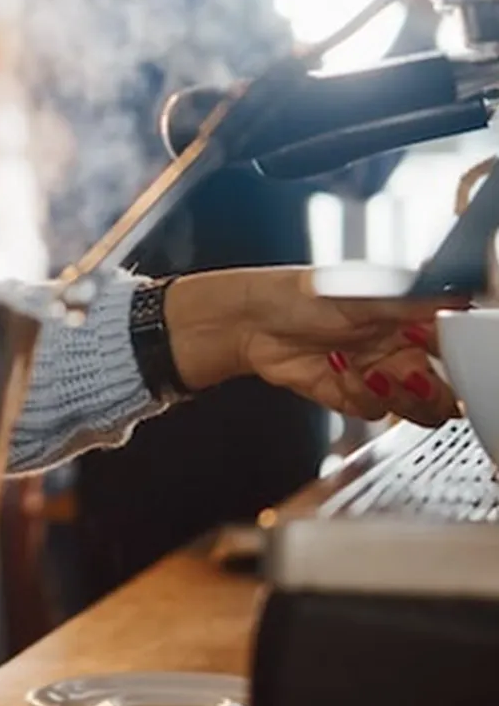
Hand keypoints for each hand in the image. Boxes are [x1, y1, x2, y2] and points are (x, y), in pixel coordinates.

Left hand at [164, 268, 459, 426]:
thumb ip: (416, 302)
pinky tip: (337, 367)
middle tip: (409, 372)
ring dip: (397, 395)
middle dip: (433, 390)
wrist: (248, 322)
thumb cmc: (299, 294)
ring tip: (373, 372)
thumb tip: (458, 296)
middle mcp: (398, 350)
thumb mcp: (365, 293)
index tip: (437, 346)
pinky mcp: (350, 397)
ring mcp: (375, 377)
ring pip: (416, 410)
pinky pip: (372, 412)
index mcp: (410, 320)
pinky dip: (358, 393)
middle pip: (445, 392)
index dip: (456, 355)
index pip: (456, 348)